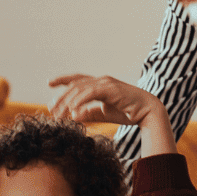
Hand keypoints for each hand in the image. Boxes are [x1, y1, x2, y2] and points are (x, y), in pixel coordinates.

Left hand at [48, 73, 176, 154]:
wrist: (147, 112)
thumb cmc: (128, 113)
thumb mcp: (104, 114)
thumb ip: (89, 114)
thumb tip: (73, 116)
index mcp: (100, 85)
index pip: (78, 79)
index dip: (63, 79)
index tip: (49, 83)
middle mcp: (102, 81)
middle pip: (75, 85)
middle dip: (61, 97)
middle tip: (50, 109)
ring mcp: (106, 83)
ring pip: (80, 89)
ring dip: (67, 101)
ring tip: (58, 113)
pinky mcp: (111, 89)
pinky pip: (91, 93)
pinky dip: (80, 101)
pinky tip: (72, 110)